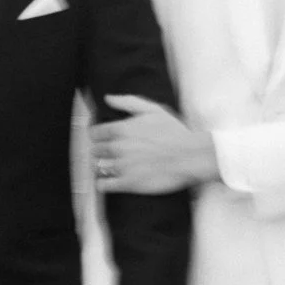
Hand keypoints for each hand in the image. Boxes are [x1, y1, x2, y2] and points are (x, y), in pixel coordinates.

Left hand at [93, 96, 217, 194]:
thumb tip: (109, 98)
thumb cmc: (175, 133)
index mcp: (122, 129)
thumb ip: (128, 102)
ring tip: (111, 166)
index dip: (98, 135)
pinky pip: (104, 185)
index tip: (101, 138)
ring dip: (102, 166)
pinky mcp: (128, 183)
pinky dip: (103, 183)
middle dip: (100, 151)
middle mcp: (118, 148)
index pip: (94, 133)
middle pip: (95, 150)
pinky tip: (109, 180)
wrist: (190, 156)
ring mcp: (122, 167)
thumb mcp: (154, 110)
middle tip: (109, 152)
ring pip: (98, 167)